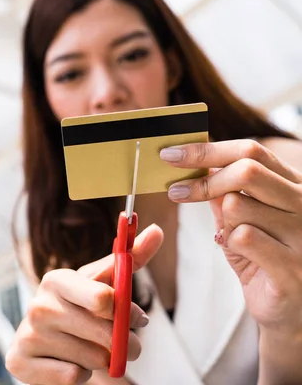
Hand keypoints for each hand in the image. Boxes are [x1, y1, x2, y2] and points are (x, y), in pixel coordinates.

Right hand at [5, 225, 163, 384]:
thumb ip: (130, 259)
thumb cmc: (80, 308)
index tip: (137, 317)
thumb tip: (156, 230)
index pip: (103, 298)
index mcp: (57, 280)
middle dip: (125, 344)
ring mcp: (27, 334)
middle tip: (126, 344)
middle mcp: (38, 305)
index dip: (128, 312)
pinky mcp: (18, 362)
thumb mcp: (104, 283)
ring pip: (92, 359)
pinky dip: (79, 375)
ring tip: (88, 349)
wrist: (41, 343)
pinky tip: (68, 362)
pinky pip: (72, 377)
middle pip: (105, 334)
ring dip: (101, 360)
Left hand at [160, 139, 301, 333]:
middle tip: (175, 191)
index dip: (206, 150)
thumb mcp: (240, 222)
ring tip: (233, 241)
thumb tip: (195, 164)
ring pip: (237, 205)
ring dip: (223, 223)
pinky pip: (244, 237)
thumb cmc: (263, 260)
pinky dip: (230, 244)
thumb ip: (223, 194)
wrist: (289, 310)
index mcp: (293, 187)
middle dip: (203, 181)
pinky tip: (243, 256)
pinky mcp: (293, 266)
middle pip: (246, 170)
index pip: (251, 151)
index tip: (171, 154)